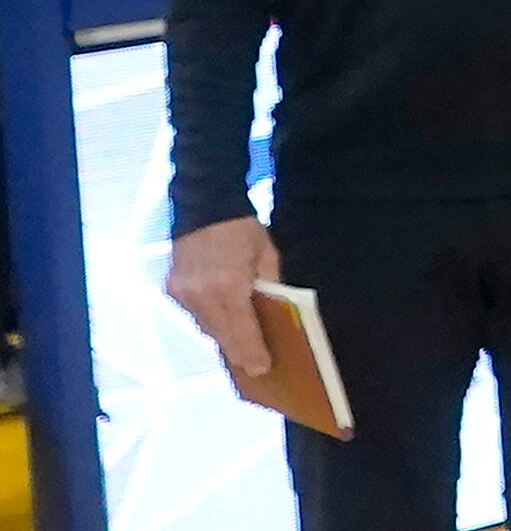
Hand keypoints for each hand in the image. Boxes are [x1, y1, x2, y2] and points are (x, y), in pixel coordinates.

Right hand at [165, 216, 281, 376]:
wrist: (204, 206)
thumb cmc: (243, 229)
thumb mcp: (267, 255)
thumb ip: (271, 286)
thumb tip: (275, 314)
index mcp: (229, 285)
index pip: (242, 329)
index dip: (251, 352)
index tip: (260, 369)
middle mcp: (201, 294)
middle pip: (221, 335)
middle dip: (238, 352)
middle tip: (253, 368)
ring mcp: (182, 293)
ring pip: (205, 327)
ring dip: (223, 336)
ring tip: (240, 349)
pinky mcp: (171, 289)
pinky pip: (193, 314)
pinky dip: (208, 319)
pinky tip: (222, 322)